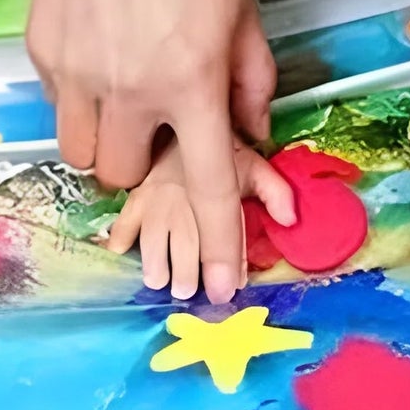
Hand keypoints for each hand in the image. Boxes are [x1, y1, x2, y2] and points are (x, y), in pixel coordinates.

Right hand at [26, 0, 275, 304]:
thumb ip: (250, 81)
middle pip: (127, 178)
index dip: (218, 242)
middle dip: (146, 163)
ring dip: (108, 142)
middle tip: (158, 118)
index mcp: (192, 83)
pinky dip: (80, 99)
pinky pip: (61, 106)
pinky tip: (97, 48)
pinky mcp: (43, 56)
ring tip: (122, 92)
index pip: (209, 185)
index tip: (219, 289)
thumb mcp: (242, 11)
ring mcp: (78, 77)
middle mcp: (130, 93)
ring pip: (84, 155)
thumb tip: (250, 134)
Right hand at [107, 140, 294, 300]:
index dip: (224, 263)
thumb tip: (291, 220)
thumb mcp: (255, 165)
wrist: (188, 118)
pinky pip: (124, 218)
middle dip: (184, 272)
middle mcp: (183, 198)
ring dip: (153, 262)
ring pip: (151, 235)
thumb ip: (275, 192)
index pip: (221, 231)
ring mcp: (155, 197)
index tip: (225, 290)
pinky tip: (118, 253)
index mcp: (214, 192)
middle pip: (182, 241)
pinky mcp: (136, 194)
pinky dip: (119, 238)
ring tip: (158, 281)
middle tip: (185, 291)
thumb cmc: (225, 150)